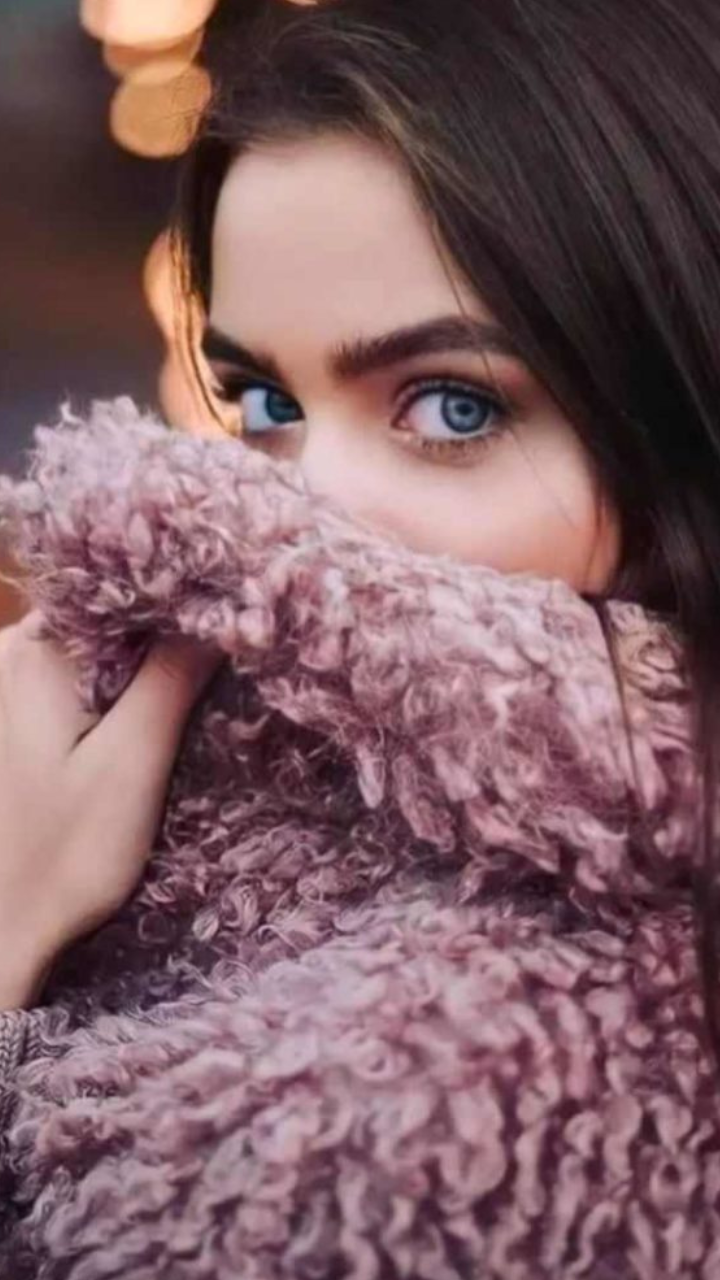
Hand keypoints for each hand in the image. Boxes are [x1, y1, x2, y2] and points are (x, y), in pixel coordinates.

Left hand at [0, 609, 223, 1006]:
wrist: (1, 931)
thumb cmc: (61, 858)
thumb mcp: (131, 766)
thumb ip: (171, 680)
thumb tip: (217, 612)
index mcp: (35, 656)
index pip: (121, 590)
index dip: (179, 599)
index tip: (230, 616)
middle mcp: (10, 656)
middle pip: (108, 613)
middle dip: (163, 631)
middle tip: (223, 657)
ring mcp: (7, 686)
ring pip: (95, 644)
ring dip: (142, 661)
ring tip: (196, 684)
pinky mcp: (14, 718)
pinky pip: (78, 676)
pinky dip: (116, 687)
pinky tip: (146, 717)